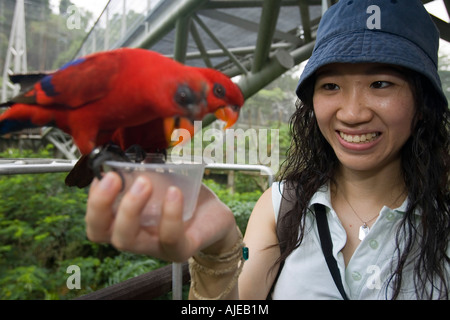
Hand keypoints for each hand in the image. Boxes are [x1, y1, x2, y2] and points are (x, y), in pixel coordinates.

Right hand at [85, 172, 238, 261]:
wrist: (215, 217)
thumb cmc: (183, 199)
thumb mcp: (160, 182)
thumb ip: (142, 172)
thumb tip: (128, 155)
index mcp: (125, 222)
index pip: (95, 221)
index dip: (92, 200)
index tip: (102, 175)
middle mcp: (134, 238)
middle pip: (99, 233)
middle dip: (100, 205)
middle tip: (113, 177)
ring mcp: (155, 247)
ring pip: (127, 240)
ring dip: (130, 208)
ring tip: (144, 182)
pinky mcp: (179, 249)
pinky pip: (169, 237)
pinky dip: (169, 213)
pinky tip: (173, 191)